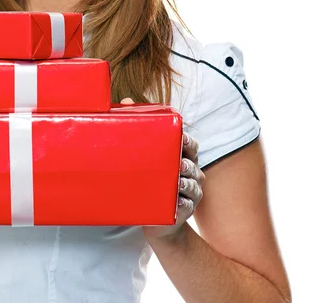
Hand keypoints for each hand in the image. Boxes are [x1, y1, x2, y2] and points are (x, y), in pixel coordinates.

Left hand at [119, 97, 205, 242]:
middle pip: (194, 163)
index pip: (191, 145)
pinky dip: (184, 204)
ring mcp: (189, 193)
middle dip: (188, 161)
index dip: (188, 141)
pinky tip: (178, 202)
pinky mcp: (184, 211)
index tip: (181, 137)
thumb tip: (125, 100)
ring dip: (187, 182)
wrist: (155, 218)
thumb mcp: (144, 154)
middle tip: (179, 162)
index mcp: (182, 157)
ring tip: (178, 180)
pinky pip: (188, 207)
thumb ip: (138, 127)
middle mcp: (190, 173)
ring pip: (194, 185)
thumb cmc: (150, 179)